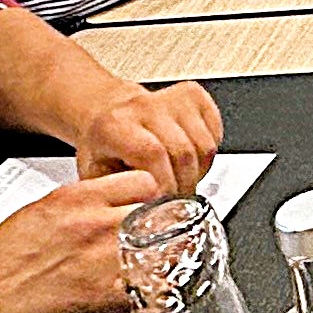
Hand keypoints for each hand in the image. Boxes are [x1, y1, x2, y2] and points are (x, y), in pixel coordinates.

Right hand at [0, 168, 161, 312]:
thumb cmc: (0, 261)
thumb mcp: (40, 209)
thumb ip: (82, 201)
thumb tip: (109, 200)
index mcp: (80, 198)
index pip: (145, 181)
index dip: (151, 197)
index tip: (152, 208)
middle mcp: (97, 224)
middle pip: (160, 215)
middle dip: (162, 229)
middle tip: (160, 241)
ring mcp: (105, 261)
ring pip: (164, 251)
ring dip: (164, 261)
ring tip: (158, 270)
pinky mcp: (105, 298)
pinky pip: (152, 291)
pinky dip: (155, 295)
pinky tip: (148, 297)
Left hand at [75, 80, 222, 194]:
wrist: (108, 112)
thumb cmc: (104, 147)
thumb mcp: (96, 175)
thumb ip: (117, 193)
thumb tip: (139, 217)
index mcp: (116, 124)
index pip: (153, 154)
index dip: (165, 184)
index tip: (164, 206)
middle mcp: (145, 105)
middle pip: (183, 152)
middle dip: (183, 186)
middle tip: (177, 203)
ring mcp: (172, 98)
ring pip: (204, 145)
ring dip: (198, 173)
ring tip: (181, 182)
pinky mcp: (193, 95)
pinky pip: (215, 134)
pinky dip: (208, 156)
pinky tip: (189, 162)